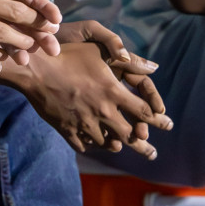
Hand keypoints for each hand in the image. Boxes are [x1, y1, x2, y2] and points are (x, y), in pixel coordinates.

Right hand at [20, 24, 171, 157]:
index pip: (144, 112)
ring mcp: (85, 124)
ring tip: (122, 148)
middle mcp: (102, 111)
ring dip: (116, 145)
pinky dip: (92, 145)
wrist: (36, 71)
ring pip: (108, 143)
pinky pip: (85, 145)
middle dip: (145, 146)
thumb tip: (154, 67)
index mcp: (113, 92)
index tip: (168, 124)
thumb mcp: (99, 52)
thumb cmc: (68, 56)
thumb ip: (128, 61)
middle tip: (152, 153)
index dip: (159, 119)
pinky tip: (95, 144)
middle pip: (130, 135)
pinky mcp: (68, 131)